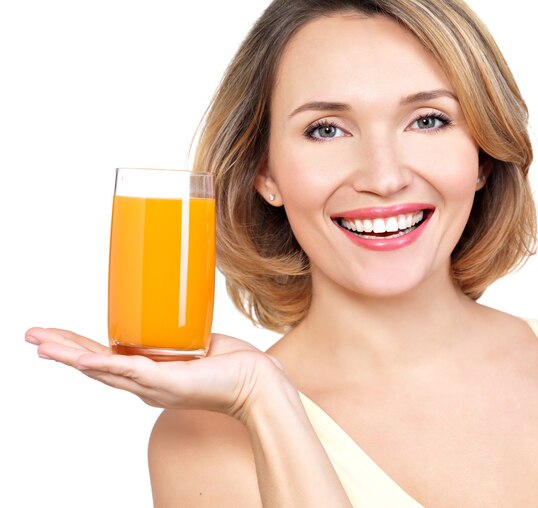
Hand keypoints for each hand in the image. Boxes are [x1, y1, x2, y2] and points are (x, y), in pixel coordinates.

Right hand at [25, 328, 284, 419]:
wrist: (257, 382)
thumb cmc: (231, 365)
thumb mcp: (194, 343)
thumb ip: (176, 333)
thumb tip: (169, 306)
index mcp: (149, 372)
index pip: (105, 358)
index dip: (77, 347)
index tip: (52, 333)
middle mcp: (146, 383)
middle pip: (95, 365)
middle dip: (62, 350)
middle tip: (31, 336)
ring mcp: (156, 386)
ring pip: (105, 370)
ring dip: (72, 356)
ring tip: (42, 345)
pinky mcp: (170, 384)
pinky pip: (133, 373)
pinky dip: (106, 367)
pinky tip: (84, 361)